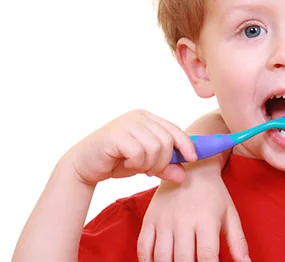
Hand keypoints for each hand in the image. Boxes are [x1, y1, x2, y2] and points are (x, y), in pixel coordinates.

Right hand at [65, 110, 195, 186]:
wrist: (83, 166)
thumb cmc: (116, 162)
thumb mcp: (146, 164)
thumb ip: (165, 167)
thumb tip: (184, 175)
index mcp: (148, 118)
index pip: (175, 130)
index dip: (187, 145)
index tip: (193, 159)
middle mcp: (139, 116)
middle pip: (167, 140)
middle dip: (163, 161)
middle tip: (150, 170)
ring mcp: (127, 123)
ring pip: (155, 148)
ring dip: (149, 164)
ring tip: (137, 167)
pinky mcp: (116, 134)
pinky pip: (139, 152)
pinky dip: (136, 164)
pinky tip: (126, 163)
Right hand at [137, 162, 249, 261]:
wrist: (191, 168)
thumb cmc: (214, 194)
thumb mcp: (230, 214)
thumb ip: (238, 241)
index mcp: (207, 219)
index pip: (207, 254)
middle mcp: (183, 220)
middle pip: (183, 259)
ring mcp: (164, 220)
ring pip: (161, 256)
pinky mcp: (149, 219)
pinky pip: (143, 246)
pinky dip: (146, 261)